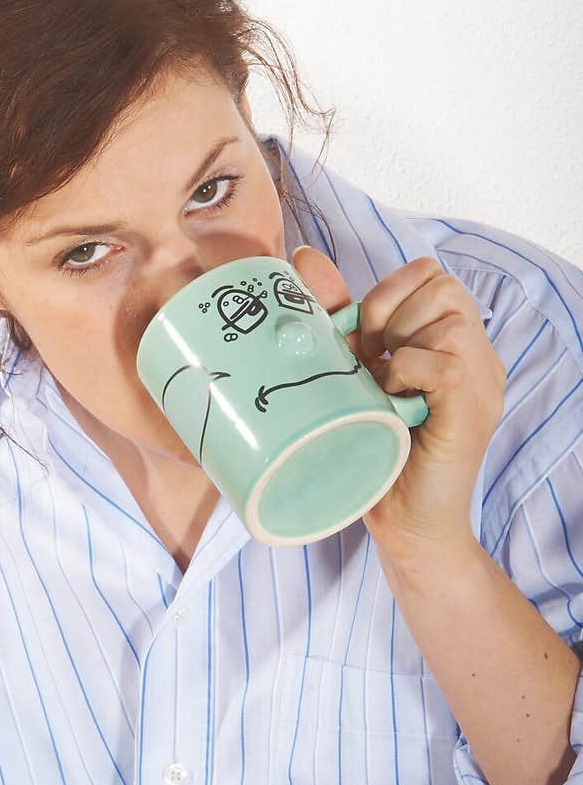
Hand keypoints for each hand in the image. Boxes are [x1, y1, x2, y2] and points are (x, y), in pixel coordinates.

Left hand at [291, 245, 505, 558]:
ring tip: (383, 384)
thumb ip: (339, 316)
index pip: (432, 273)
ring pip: (448, 316)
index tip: (362, 337)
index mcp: (453, 343)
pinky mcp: (473, 408)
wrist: (404, 528)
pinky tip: (394, 400)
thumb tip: (302, 256)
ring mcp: (482, 381)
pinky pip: (446, 361)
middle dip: (390, 312)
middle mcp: (477, 355)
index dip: (389, 292)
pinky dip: (409, 372)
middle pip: (441, 284)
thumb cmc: (375, 452)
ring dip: (401, 343)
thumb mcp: (351, 372)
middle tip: (368, 360)